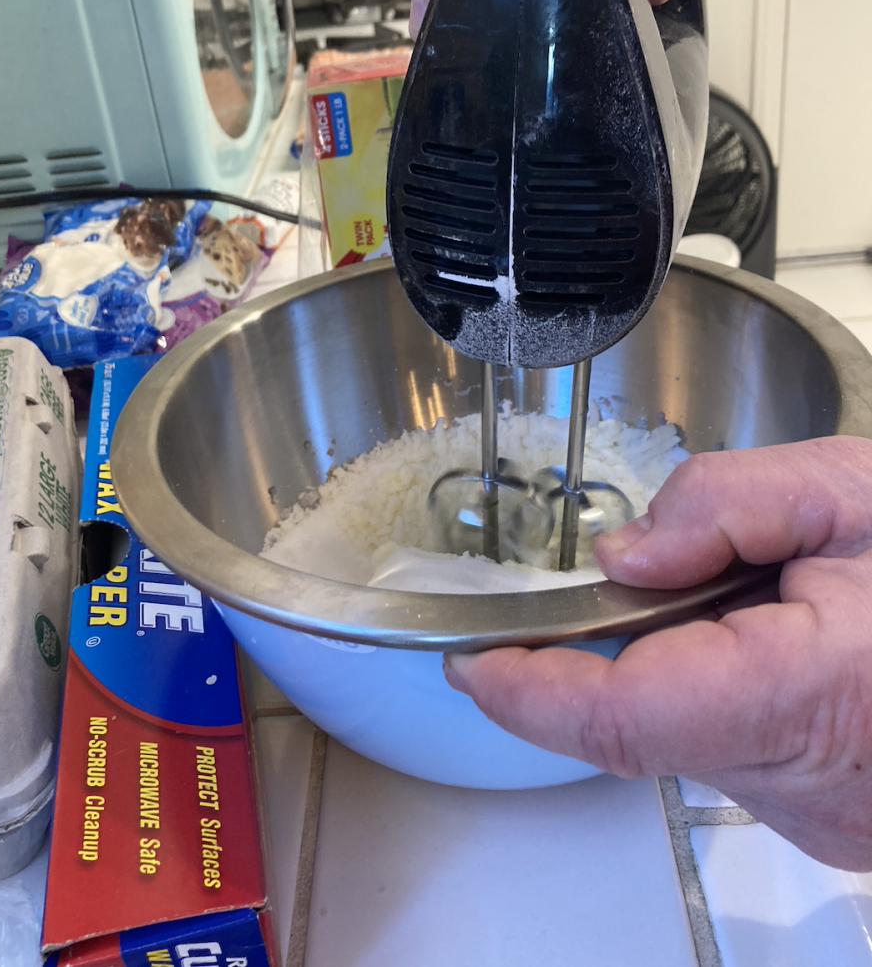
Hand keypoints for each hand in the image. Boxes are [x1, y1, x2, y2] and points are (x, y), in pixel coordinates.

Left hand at [444, 438, 871, 869]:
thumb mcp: (850, 487)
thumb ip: (723, 505)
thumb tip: (620, 560)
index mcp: (805, 694)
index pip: (620, 717)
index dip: (528, 691)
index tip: (470, 660)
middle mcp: (807, 785)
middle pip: (644, 719)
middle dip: (615, 644)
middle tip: (657, 571)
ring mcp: (820, 815)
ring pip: (685, 733)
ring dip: (680, 658)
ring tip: (760, 593)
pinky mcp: (829, 817)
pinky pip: (732, 746)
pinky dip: (721, 682)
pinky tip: (778, 633)